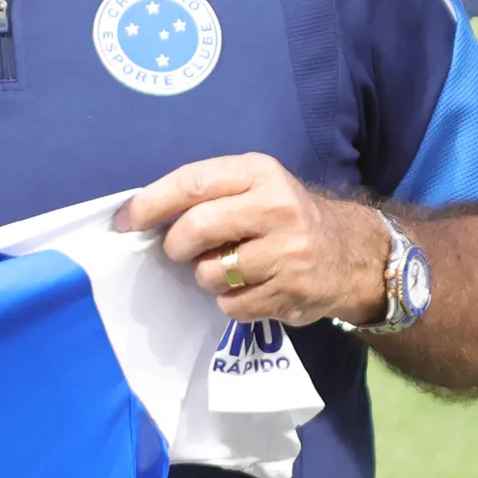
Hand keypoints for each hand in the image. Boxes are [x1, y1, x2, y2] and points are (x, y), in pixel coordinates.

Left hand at [116, 154, 390, 326]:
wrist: (353, 253)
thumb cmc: (286, 216)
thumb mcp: (257, 186)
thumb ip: (209, 194)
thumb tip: (142, 216)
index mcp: (260, 172)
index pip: (193, 183)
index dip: (151, 202)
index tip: (125, 220)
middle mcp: (277, 207)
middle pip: (196, 229)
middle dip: (176, 246)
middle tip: (179, 251)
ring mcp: (287, 252)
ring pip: (210, 273)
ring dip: (206, 277)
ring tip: (226, 268)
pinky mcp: (291, 292)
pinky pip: (232, 305)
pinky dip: (230, 301)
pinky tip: (251, 288)